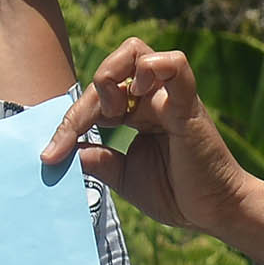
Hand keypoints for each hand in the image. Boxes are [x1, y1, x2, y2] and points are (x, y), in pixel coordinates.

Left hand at [45, 41, 263, 264]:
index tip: (50, 155)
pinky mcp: (188, 105)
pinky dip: (152, 69)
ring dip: (110, 75)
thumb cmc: (176, 193)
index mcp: (135, 113)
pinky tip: (137, 95)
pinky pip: (175, 64)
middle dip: (82, 104)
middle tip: (74, 136)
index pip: (94, 98)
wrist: (214, 212)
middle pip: (107, 72)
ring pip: (135, 52)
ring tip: (112, 112)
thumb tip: (64, 151)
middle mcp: (152, 98)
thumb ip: (97, 159)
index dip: (67, 123)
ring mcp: (170, 97)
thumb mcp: (123, 176)